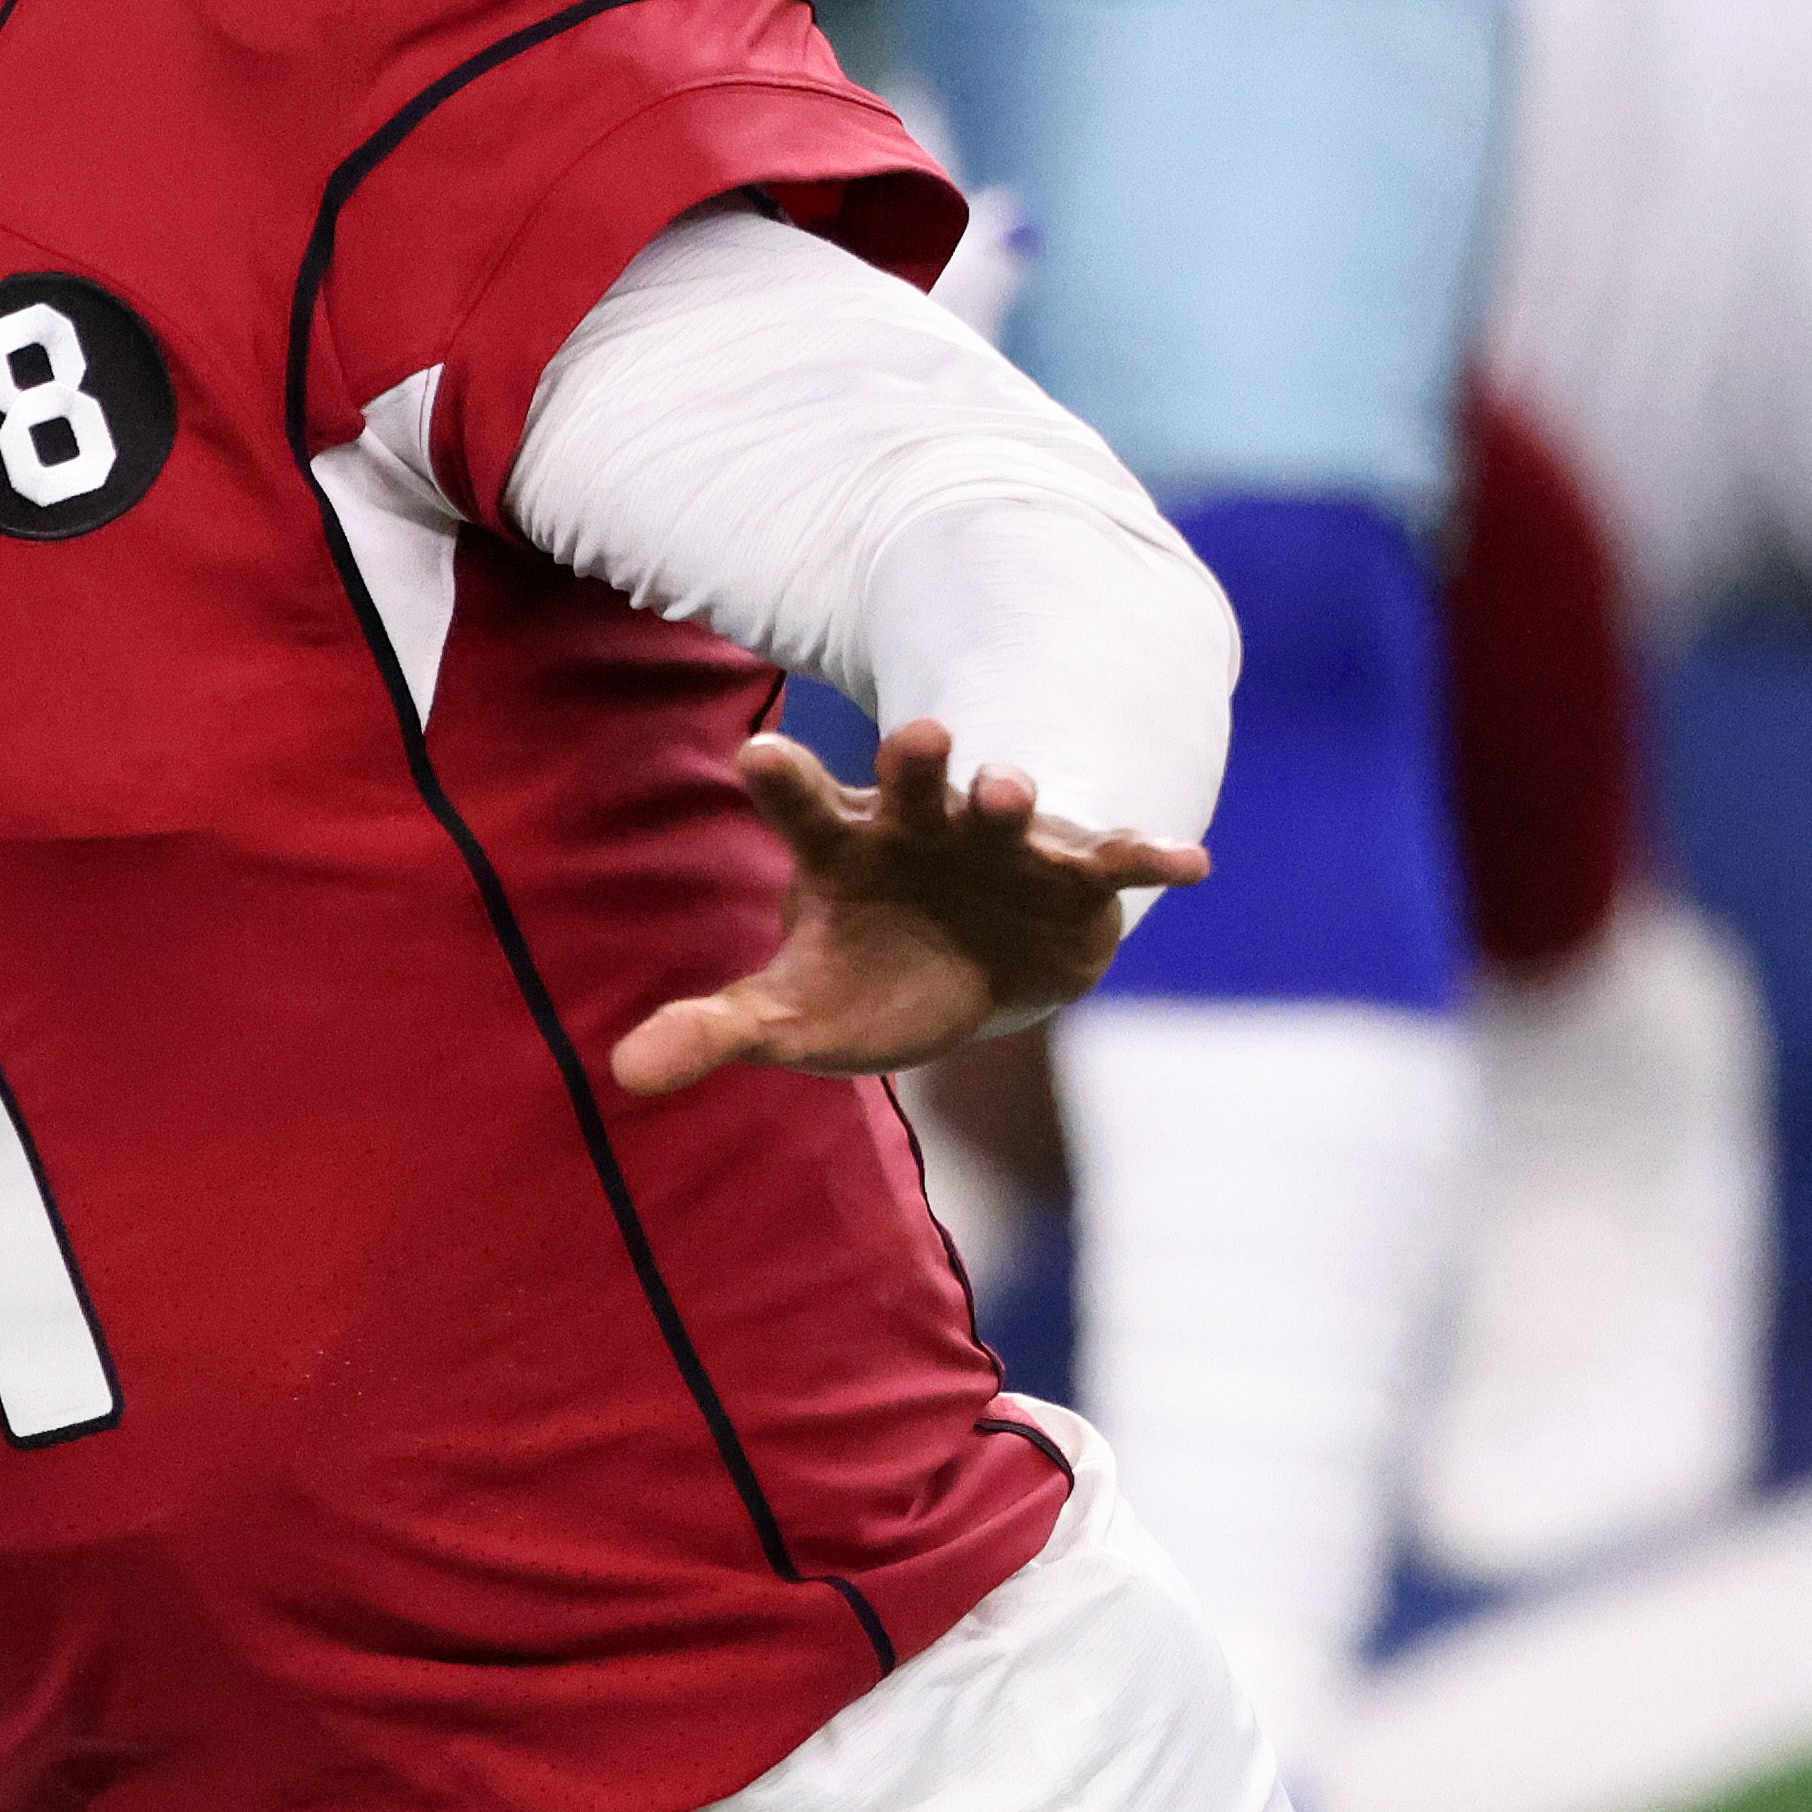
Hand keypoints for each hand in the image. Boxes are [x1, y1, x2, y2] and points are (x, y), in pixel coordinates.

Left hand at [613, 719, 1205, 1100]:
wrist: (973, 970)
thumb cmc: (869, 978)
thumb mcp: (792, 1011)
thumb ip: (716, 1030)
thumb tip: (622, 1074)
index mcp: (844, 845)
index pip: (802, 804)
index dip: (785, 780)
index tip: (758, 752)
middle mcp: (922, 825)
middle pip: (911, 783)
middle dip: (916, 761)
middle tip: (919, 737)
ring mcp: (1001, 842)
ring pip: (1005, 806)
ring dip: (1008, 793)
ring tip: (1006, 788)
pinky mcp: (1074, 876)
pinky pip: (1114, 860)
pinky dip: (1150, 856)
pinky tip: (1188, 862)